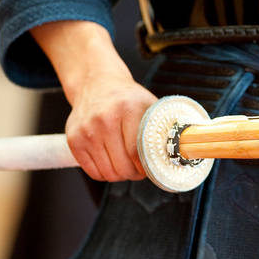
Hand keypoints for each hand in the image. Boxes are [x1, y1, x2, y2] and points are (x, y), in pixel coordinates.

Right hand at [32, 20, 157, 181]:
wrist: (95, 84)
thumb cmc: (127, 98)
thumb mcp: (149, 105)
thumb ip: (164, 128)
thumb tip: (184, 151)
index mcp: (127, 109)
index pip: (137, 152)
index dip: (146, 167)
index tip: (151, 167)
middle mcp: (104, 119)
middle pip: (122, 167)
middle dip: (134, 174)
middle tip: (139, 168)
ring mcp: (86, 131)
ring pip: (108, 173)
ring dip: (120, 174)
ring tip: (126, 164)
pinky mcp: (74, 140)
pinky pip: (93, 172)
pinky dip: (104, 173)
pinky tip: (111, 161)